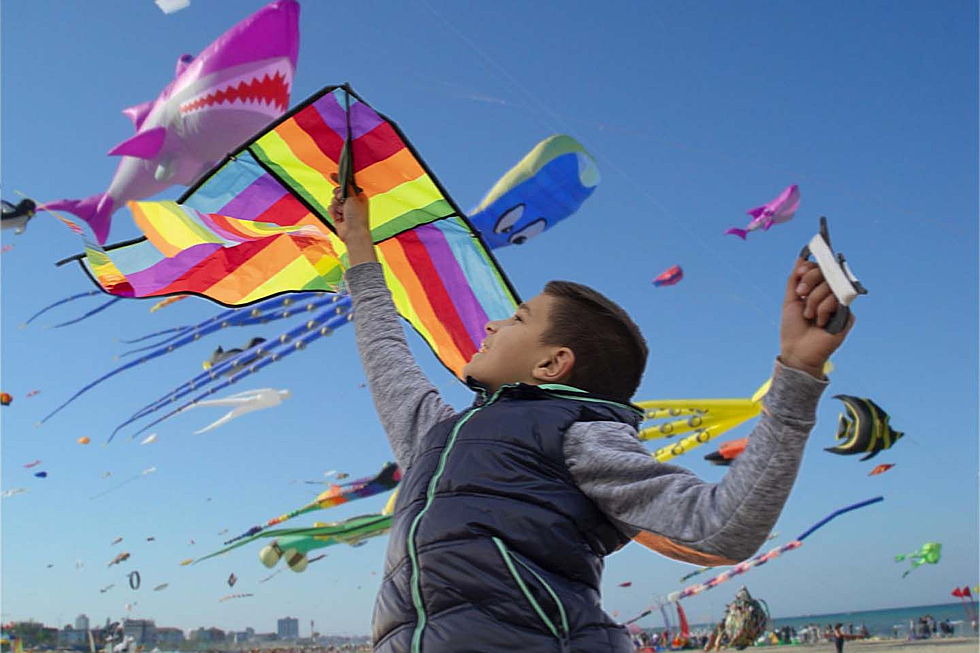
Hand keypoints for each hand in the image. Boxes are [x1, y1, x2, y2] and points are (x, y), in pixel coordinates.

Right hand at [327, 174, 368, 243]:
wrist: (353, 233)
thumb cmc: (357, 217)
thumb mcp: (353, 198)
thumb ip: (348, 188)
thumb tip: (344, 181)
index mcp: (359, 197)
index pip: (348, 185)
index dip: (340, 180)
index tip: (332, 175)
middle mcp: (352, 202)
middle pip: (339, 191)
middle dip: (338, 195)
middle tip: (341, 199)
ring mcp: (344, 209)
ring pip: (333, 200)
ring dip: (336, 205)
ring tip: (342, 211)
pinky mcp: (338, 215)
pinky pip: (331, 208)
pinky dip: (333, 212)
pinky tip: (338, 217)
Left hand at [779, 258, 854, 377]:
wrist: (797, 350)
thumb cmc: (793, 328)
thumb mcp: (790, 300)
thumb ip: (794, 279)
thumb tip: (801, 258)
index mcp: (818, 290)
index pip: (821, 269)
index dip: (812, 267)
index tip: (800, 273)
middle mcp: (831, 295)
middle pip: (827, 272)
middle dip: (810, 280)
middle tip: (801, 294)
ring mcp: (840, 304)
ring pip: (830, 286)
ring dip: (813, 301)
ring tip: (809, 316)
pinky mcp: (848, 315)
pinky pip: (836, 301)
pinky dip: (823, 311)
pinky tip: (821, 323)